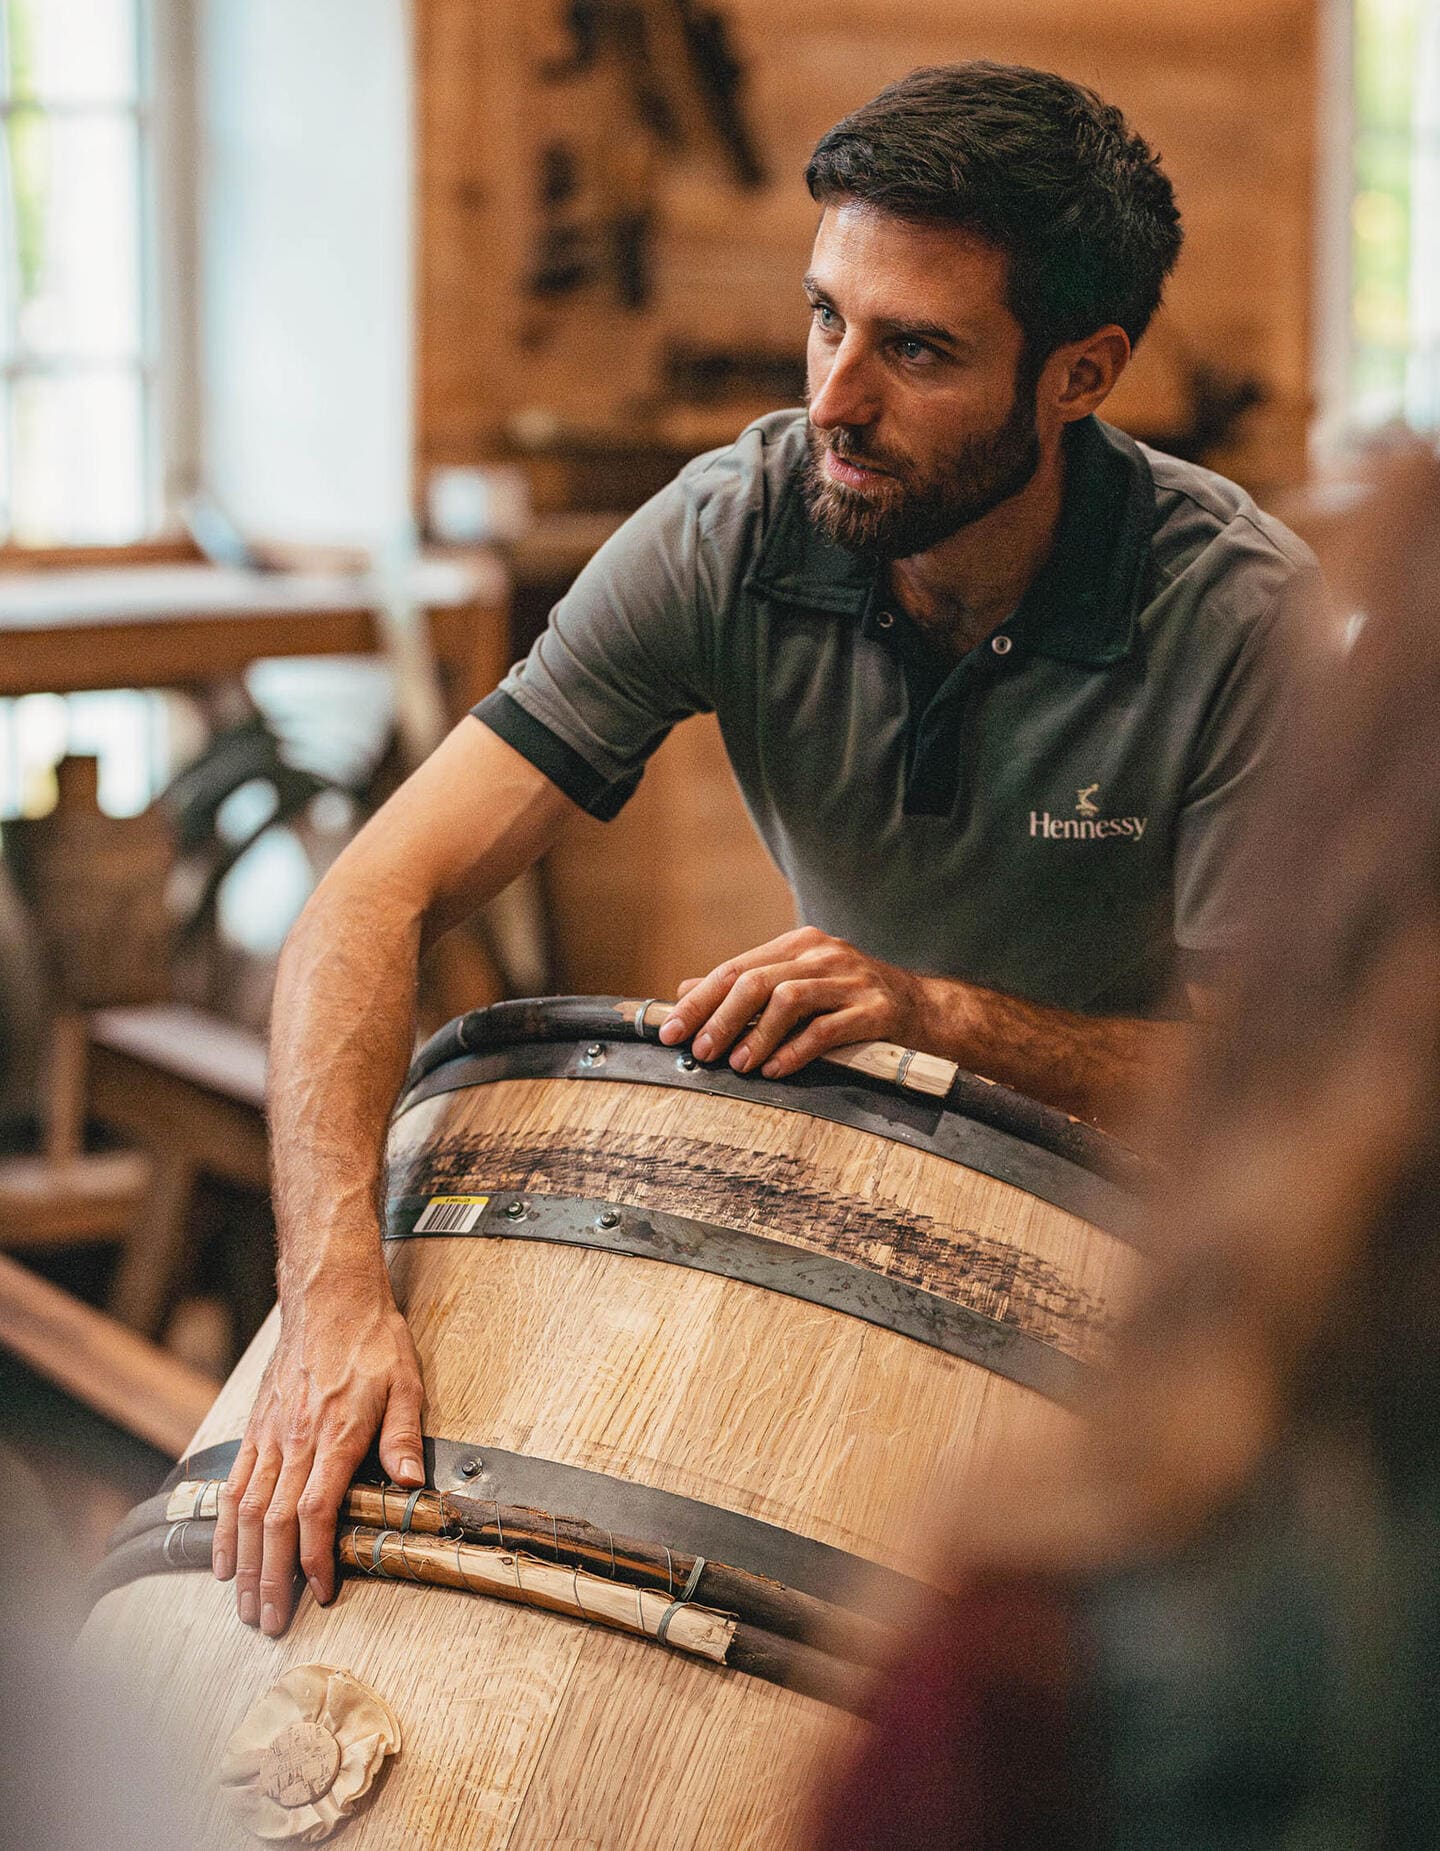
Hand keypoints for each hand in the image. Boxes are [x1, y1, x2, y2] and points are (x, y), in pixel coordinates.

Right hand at [212, 1272, 424, 1635]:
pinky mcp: (256, 1428)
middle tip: (270, 1623)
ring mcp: (270, 1435)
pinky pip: (234, 1485)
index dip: (314, 1559)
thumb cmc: (372, 1338)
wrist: (330, 1296)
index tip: (320, 1592)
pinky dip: (225, 1526)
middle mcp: (295, 1439)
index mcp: (334, 1434)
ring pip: (246, 1511)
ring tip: (245, 1606)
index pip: (315, 1511)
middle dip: (271, 1579)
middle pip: (273, 1523)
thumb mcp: (406, 1382)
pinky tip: (224, 1557)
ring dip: (245, 1563)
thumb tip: (414, 1484)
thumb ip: (403, 1437)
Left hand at [657, 926, 929, 1078]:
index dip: (699, 1002)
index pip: (735, 969)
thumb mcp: (799, 985)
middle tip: (700, 1053)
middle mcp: (823, 955)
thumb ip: (747, 986)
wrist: (927, 1011)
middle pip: (756, 981)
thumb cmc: (851, 1002)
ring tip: (737, 1065)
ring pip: (789, 1000)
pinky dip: (796, 1051)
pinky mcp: (877, 1009)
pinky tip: (776, 1070)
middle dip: (720, 1018)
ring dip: (756, 1035)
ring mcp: (852, 980)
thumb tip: (684, 991)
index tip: (669, 1032)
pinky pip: (827, 1029)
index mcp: (799, 945)